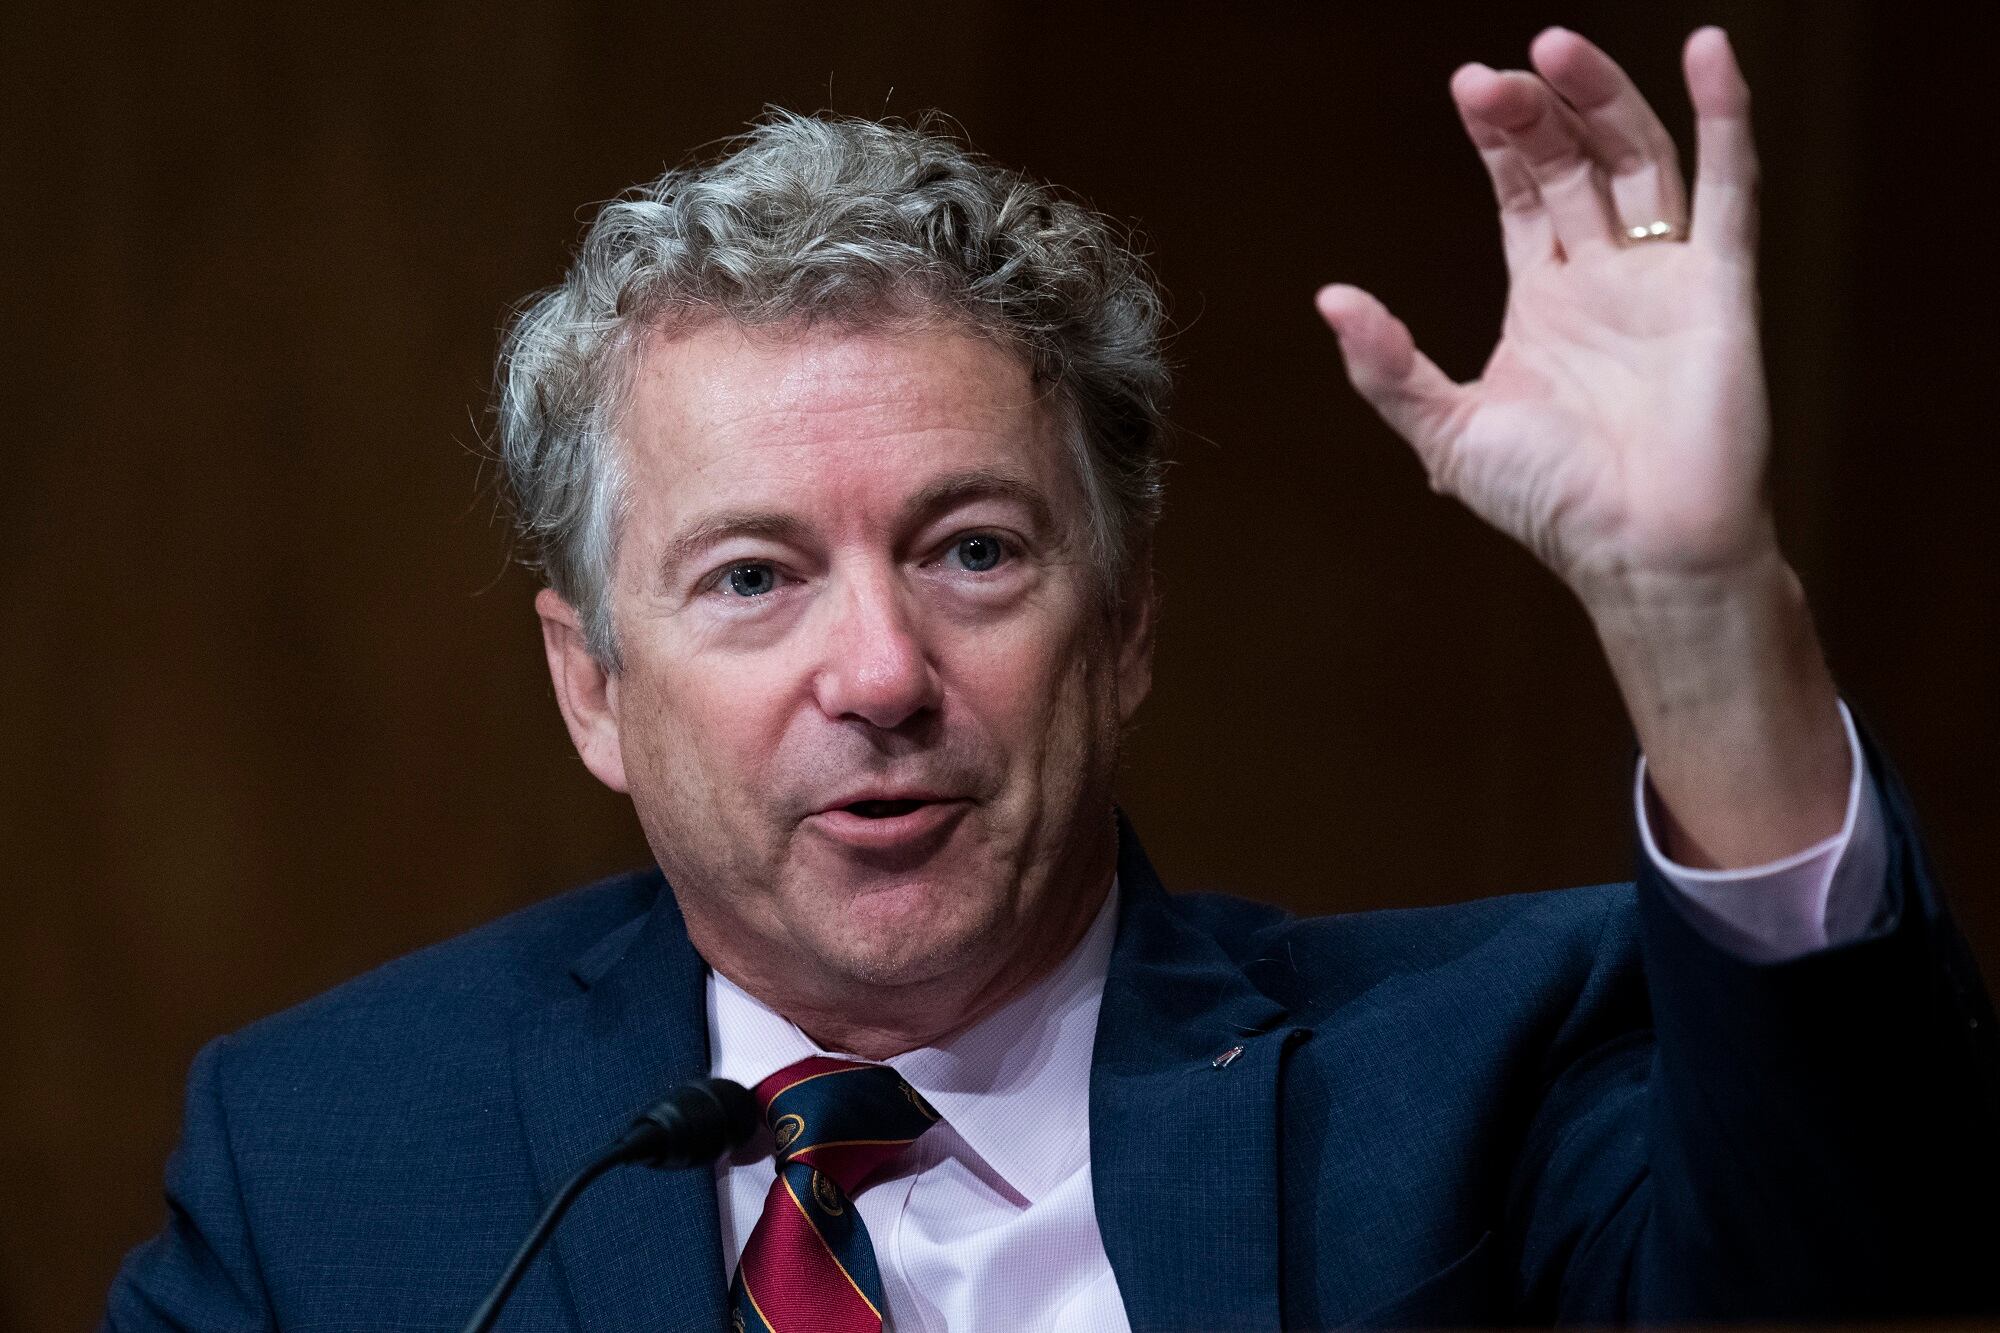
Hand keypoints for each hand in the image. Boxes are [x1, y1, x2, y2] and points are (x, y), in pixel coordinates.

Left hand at [1319, 27, 1851, 870]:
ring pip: (1639, 160)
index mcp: (1544, 302)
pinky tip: (1710, 53)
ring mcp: (1666, 278)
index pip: (1520, 192)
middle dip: (1535, 113)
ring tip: (1559, 49)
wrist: (1638, 553)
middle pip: (1572, 163)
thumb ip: (1387, 366)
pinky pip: (1731, 190)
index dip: (1498, 138)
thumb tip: (1330, 298)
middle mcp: (1606, 278)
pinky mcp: (1722, 288)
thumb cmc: (1551, 503)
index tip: (1468, 86)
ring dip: (1604, 98)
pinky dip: (1727, 118)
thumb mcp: (1447, 430)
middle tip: (1493, 75)